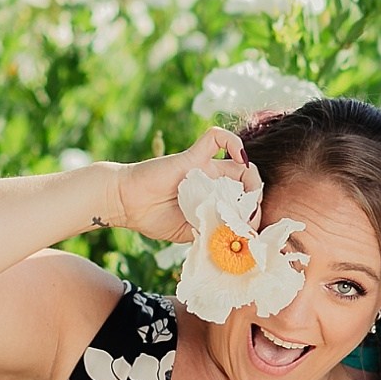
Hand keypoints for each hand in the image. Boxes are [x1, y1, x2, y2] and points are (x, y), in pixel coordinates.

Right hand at [109, 126, 260, 242]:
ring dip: (252, 179)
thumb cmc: (152, 217)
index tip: (250, 230)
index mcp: (211, 198)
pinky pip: (216, 138)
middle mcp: (211, 180)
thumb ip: (212, 232)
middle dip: (255, 200)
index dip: (252, 214)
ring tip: (248, 198)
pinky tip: (240, 157)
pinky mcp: (193, 156)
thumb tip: (238, 241)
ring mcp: (204, 167)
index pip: (242, 200)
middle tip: (250, 217)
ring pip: (240, 161)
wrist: (126, 204)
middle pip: (247, 181)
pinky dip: (233, 141)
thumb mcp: (190, 232)